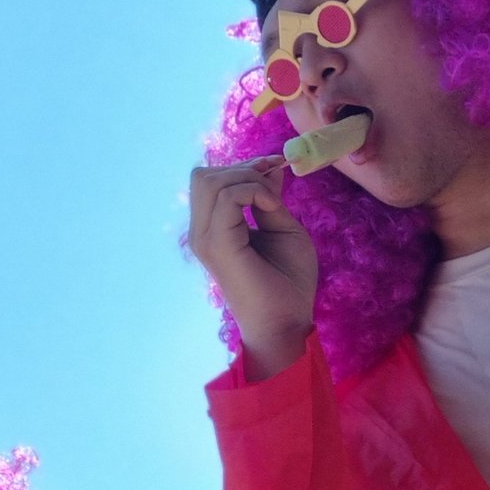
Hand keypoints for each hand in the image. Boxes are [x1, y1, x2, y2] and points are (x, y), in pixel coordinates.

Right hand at [187, 157, 318, 380]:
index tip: (276, 168)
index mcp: (213, 230)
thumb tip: (268, 167)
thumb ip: (268, 198)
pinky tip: (272, 209)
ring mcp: (205, 239)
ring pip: (209, 180)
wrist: (286, 322)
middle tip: (274, 182)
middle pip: (203, 176)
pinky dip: (254, 191)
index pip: (210, 181)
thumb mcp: (281, 227)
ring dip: (248, 179)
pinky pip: (226, 196)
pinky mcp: (217, 244)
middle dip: (242, 169)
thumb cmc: (288, 282)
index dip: (243, 167)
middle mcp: (201, 233)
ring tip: (273, 203)